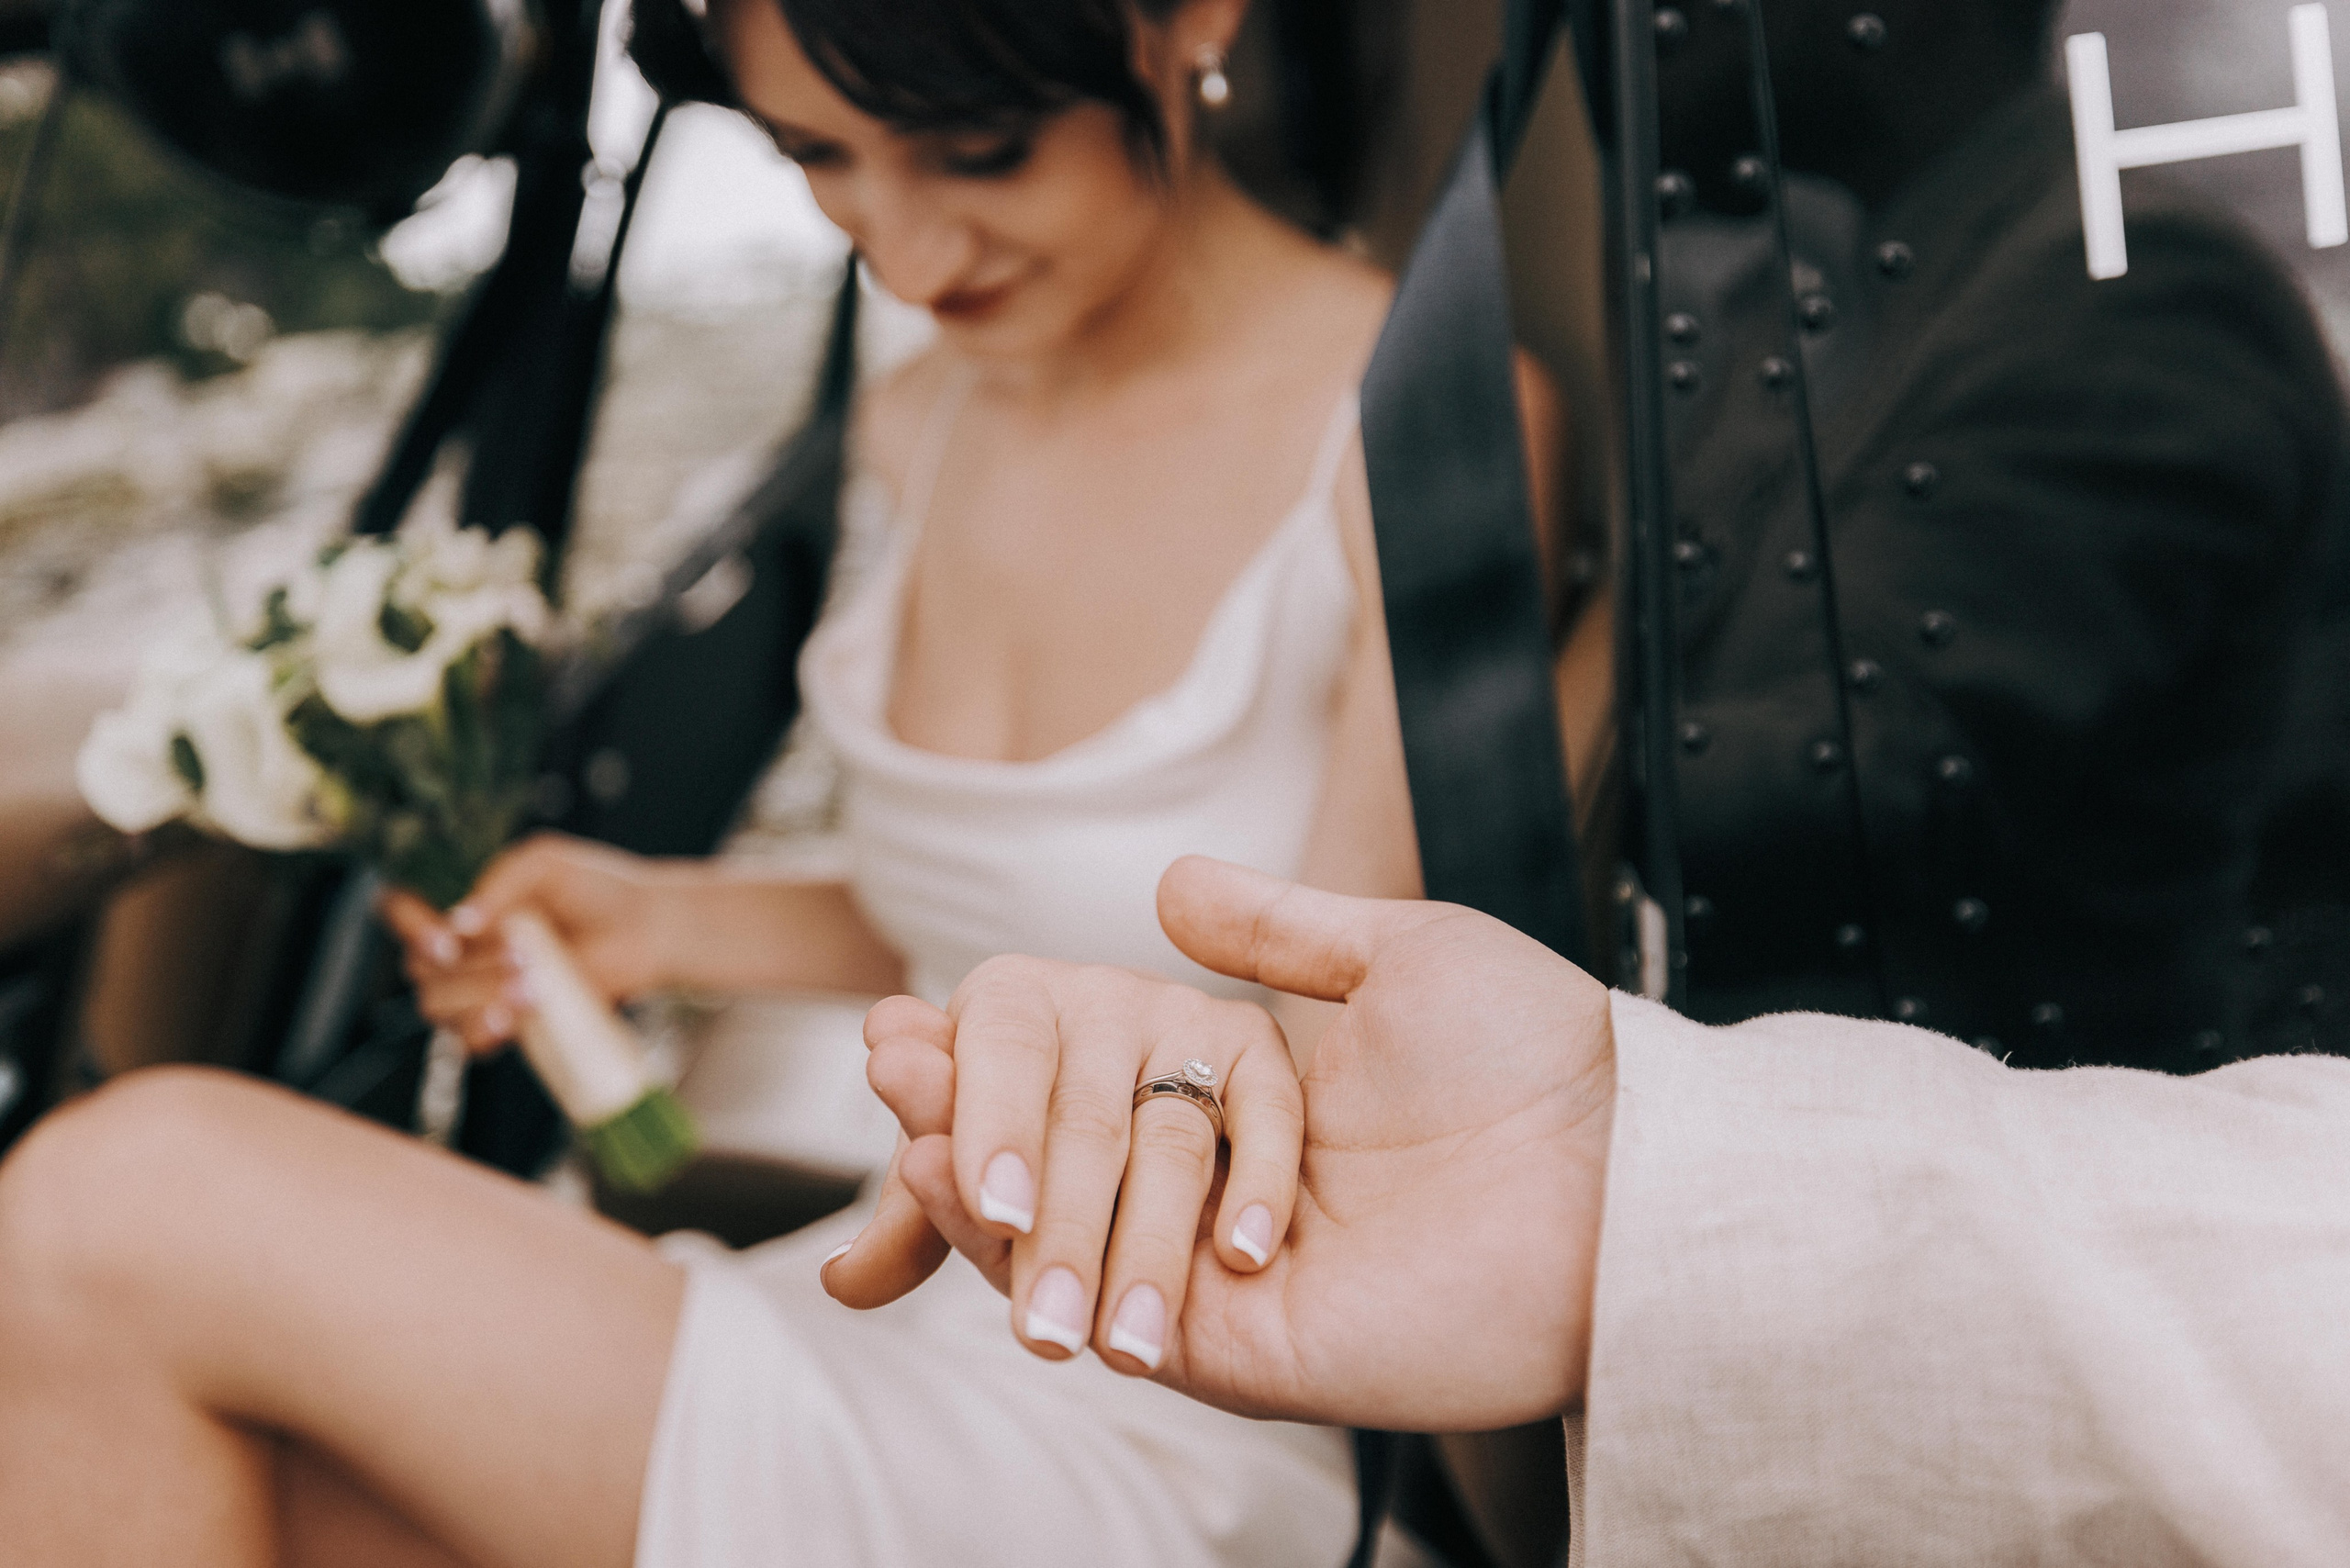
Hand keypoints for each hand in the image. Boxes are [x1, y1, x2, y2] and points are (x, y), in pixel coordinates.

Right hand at [378, 833, 694, 1052]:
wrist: (643, 930)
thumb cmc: (596, 888)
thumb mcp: (544, 863)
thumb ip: (499, 881)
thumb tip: (459, 923)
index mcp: (462, 902)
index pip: (400, 911)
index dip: (409, 927)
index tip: (447, 938)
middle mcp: (463, 946)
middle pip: (420, 967)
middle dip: (467, 966)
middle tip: (522, 953)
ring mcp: (480, 987)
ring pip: (438, 1005)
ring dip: (478, 996)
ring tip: (532, 982)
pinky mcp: (506, 1020)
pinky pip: (467, 1040)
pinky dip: (483, 1030)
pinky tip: (516, 1015)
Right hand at [825, 856, 1617, 1431]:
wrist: (1618, 1171)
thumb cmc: (1536, 1057)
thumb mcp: (1405, 951)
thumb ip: (1280, 928)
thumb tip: (1168, 882)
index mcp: (1251, 1096)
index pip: (1090, 1082)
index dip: (999, 1063)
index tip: (915, 1024)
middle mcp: (1222, 1186)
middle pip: (1055, 1160)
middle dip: (961, 1117)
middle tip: (886, 1061)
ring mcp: (1219, 1271)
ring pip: (1062, 1233)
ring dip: (970, 1178)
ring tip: (911, 1116)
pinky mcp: (1234, 1345)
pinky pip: (1104, 1301)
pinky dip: (1021, 1252)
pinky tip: (963, 1183)